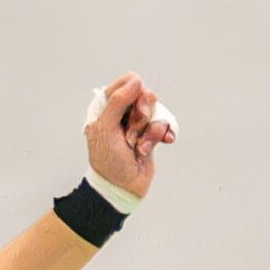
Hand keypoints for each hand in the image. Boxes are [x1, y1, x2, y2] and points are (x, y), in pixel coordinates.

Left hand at [82, 72, 174, 201]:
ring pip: (155, 111)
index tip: (134, 103)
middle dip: (141, 115)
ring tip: (139, 147)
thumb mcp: (106, 129)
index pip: (123, 85)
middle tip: (131, 133)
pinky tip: (164, 143)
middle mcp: (122, 115)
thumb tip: (135, 80)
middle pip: (143, 96)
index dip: (132, 91)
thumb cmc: (108, 162)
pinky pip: (164, 124)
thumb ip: (118, 102)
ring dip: (150, 130)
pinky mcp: (151, 136)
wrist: (122, 189)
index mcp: (105, 109)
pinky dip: (163, 134)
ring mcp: (138, 125)